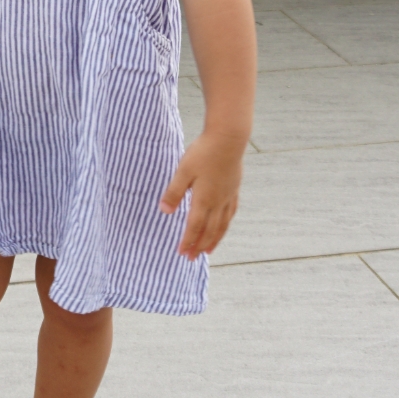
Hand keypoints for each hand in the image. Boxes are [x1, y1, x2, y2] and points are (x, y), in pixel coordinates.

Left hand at [160, 132, 243, 257]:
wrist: (229, 138)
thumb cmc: (203, 152)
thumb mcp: (183, 170)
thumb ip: (174, 192)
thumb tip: (164, 211)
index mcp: (204, 199)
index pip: (194, 226)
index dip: (188, 241)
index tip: (181, 253)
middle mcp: (218, 202)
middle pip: (209, 230)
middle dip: (199, 246)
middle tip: (192, 258)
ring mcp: (228, 196)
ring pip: (222, 225)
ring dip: (214, 240)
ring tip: (209, 251)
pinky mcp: (234, 188)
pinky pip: (230, 213)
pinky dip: (225, 225)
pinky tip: (223, 226)